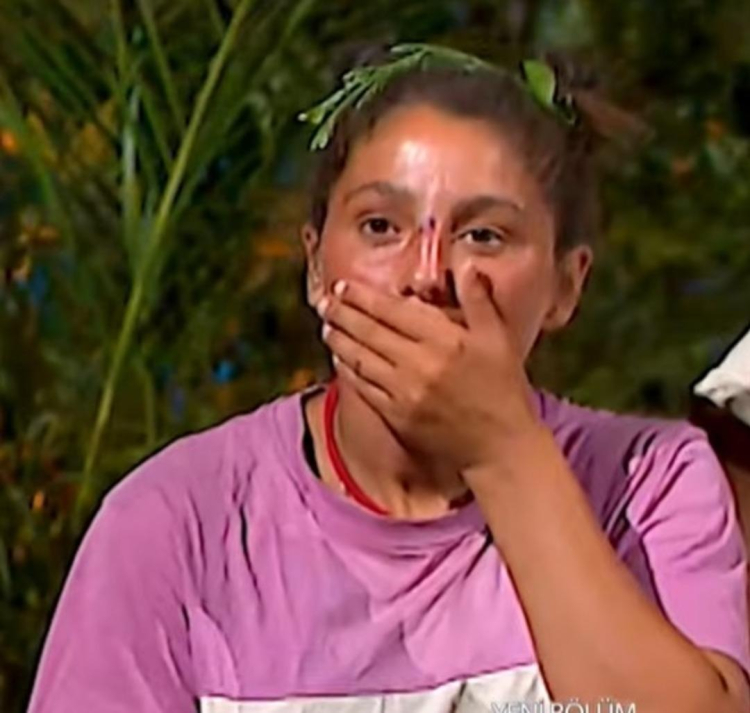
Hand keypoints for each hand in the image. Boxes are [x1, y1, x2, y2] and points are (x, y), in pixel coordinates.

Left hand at [317, 267, 541, 475]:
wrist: (500, 446)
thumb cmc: (503, 389)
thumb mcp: (498, 338)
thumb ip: (478, 300)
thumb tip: (466, 266)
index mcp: (445, 340)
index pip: (392, 310)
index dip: (363, 296)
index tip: (344, 286)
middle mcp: (420, 364)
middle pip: (369, 331)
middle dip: (342, 313)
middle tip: (324, 301)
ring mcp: (405, 392)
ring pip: (360, 359)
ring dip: (339, 340)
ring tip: (327, 326)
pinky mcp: (397, 416)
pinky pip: (363, 387)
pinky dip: (348, 370)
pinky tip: (340, 359)